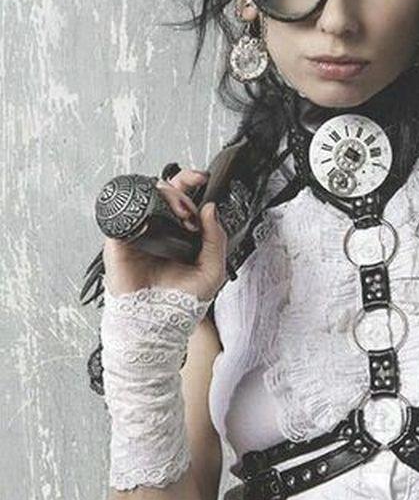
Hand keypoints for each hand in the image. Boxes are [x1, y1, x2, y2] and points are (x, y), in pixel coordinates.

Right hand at [102, 168, 227, 301]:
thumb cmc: (180, 301)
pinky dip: (137, 211)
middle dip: (181, 190)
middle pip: (164, 190)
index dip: (191, 182)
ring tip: (179, 214)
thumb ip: (216, 238)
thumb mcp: (212, 269)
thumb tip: (211, 208)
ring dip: (165, 197)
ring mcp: (139, 231)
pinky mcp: (120, 240)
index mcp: (180, 232)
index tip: (203, 178)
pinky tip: (152, 221)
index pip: (184, 197)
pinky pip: (123, 215)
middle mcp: (159, 228)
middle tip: (189, 209)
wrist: (158, 322)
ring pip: (146, 196)